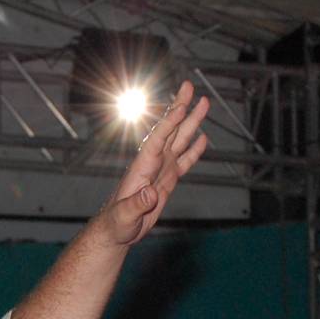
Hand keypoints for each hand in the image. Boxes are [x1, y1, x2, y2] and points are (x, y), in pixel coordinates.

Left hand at [95, 80, 210, 247]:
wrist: (116, 232)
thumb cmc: (116, 225)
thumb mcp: (124, 217)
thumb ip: (136, 205)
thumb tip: (150, 193)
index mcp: (142, 168)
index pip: (157, 140)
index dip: (168, 123)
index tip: (180, 107)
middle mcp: (152, 164)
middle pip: (169, 131)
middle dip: (179, 108)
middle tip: (188, 86)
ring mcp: (160, 170)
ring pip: (179, 141)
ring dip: (191, 122)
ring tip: (203, 103)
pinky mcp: (166, 181)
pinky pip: (184, 161)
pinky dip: (194, 150)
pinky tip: (203, 139)